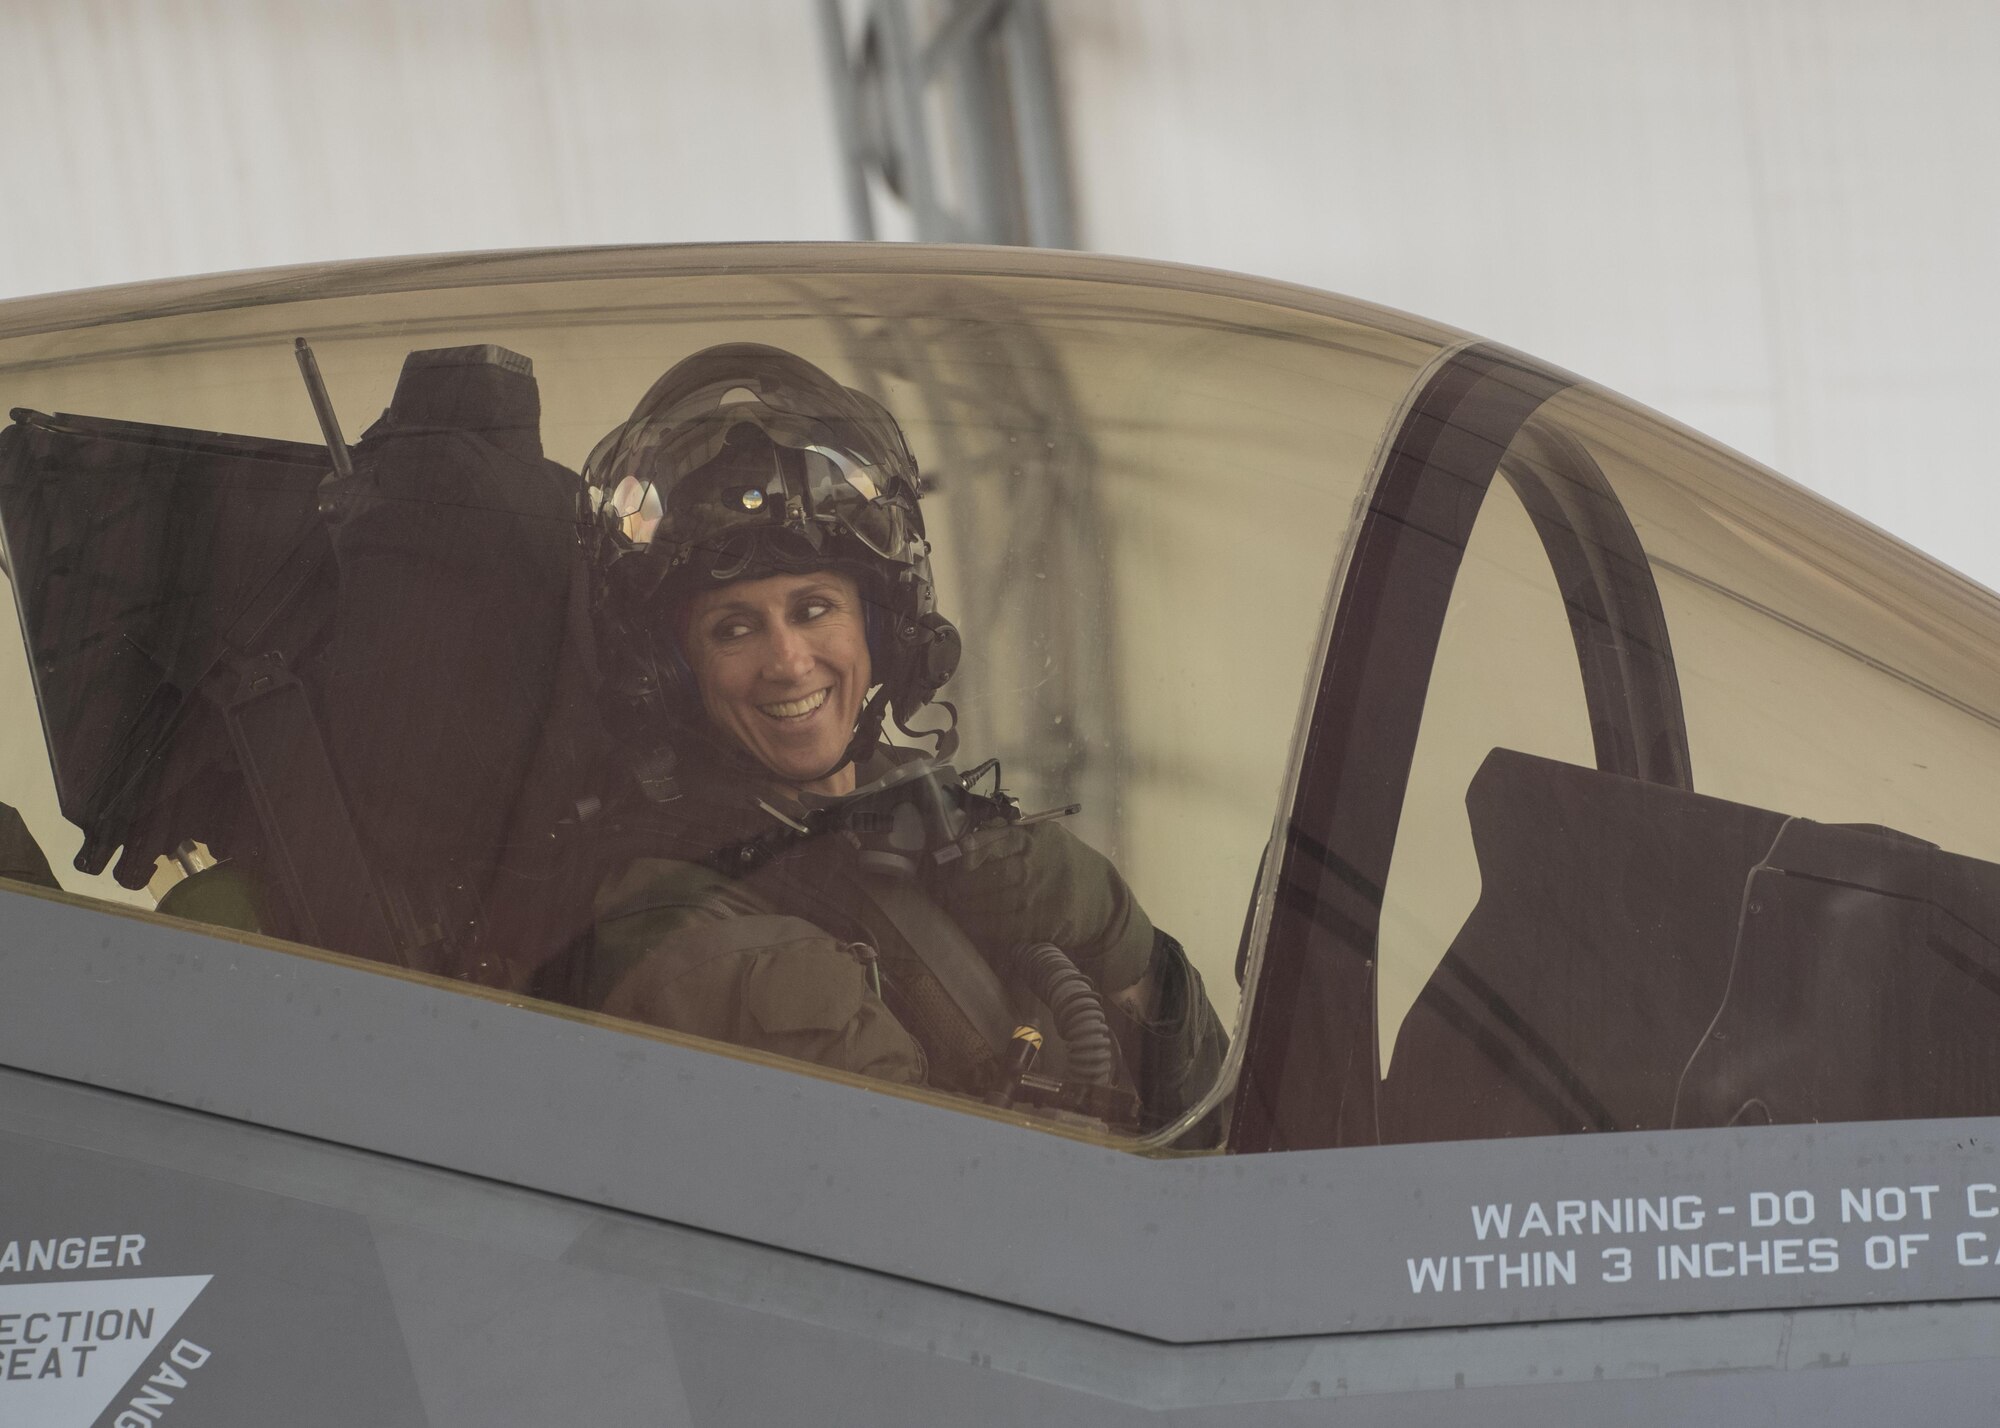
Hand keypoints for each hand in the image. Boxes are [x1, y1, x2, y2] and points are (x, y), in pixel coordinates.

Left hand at [935, 820, 1153, 991]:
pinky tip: (969, 921)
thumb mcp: (1046, 838)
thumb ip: (1009, 835)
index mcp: (1036, 837)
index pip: (994, 838)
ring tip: (952, 904)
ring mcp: (1039, 896)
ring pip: (990, 902)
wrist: (1102, 899)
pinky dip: (979, 925)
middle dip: (960, 883)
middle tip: (945, 888)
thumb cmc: (1064, 863)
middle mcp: (1037, 864)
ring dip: (965, 906)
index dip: (968, 849)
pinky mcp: (1040, 923)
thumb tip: (968, 840)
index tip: (951, 857)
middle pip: (988, 874)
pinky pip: (1000, 926)